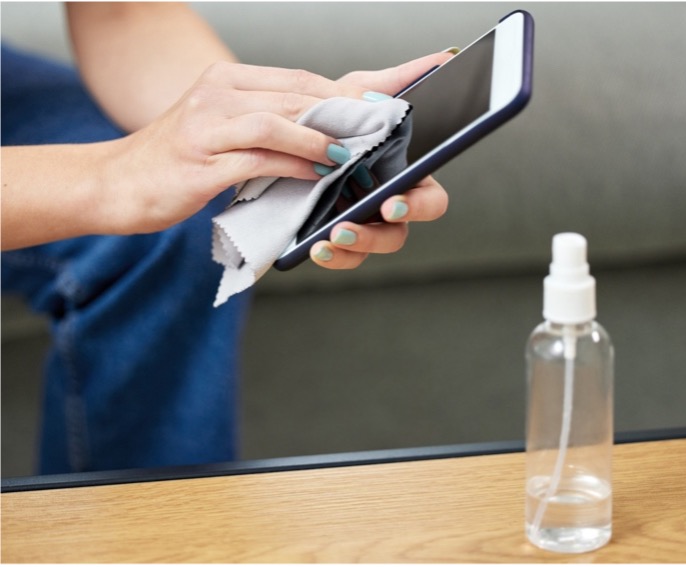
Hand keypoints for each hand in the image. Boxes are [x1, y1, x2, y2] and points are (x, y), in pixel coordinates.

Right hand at [107, 61, 366, 234]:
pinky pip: (257, 159)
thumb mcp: (220, 129)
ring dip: (319, 138)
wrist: (113, 182)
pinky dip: (293, 165)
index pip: (298, 78)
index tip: (386, 98)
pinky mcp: (200, 162)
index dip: (345, 88)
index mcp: (226, 80)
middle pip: (295, 94)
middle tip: (382, 127)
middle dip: (344, 111)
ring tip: (351, 153)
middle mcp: (216, 93)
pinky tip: (317, 174)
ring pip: (277, 121)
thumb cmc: (174, 160)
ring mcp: (206, 126)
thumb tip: (319, 133)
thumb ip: (264, 125)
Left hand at [309, 53, 451, 268]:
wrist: (286, 133)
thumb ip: (401, 82)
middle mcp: (387, 204)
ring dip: (352, 248)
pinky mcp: (334, 235)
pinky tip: (313, 247)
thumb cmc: (333, 116)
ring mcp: (362, 222)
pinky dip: (331, 255)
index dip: (419, 205)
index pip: (430, 199)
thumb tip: (446, 58)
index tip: (393, 203)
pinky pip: (342, 256)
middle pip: (400, 233)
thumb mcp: (360, 94)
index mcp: (405, 177)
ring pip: (370, 249)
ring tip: (326, 238)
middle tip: (346, 227)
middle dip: (377, 235)